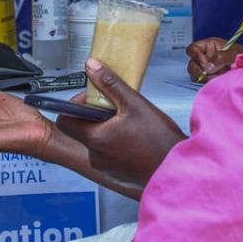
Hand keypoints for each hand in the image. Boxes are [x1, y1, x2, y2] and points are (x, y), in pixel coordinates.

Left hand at [57, 59, 185, 190]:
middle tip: (114, 109)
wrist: (177, 170)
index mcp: (95, 138)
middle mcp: (96, 156)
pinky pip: (106, 154)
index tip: (91, 98)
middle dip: (94, 115)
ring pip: (95, 142)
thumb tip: (93, 68)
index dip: (75, 105)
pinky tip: (133, 138)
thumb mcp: (134, 104)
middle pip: (81, 129)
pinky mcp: (115, 174)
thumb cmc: (159, 142)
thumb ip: (110, 84)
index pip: (65, 119)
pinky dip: (114, 144)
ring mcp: (105, 167)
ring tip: (128, 124)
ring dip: (105, 129)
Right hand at [185, 38, 242, 81]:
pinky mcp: (210, 79)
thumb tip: (208, 67)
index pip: (193, 49)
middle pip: (192, 64)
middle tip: (211, 74)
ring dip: (204, 78)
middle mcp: (205, 57)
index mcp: (209, 46)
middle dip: (200, 70)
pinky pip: (202, 83)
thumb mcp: (233, 53)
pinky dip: (208, 84)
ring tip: (217, 78)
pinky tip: (217, 82)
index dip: (196, 56)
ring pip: (195, 75)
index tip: (206, 64)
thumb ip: (220, 58)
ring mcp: (207, 70)